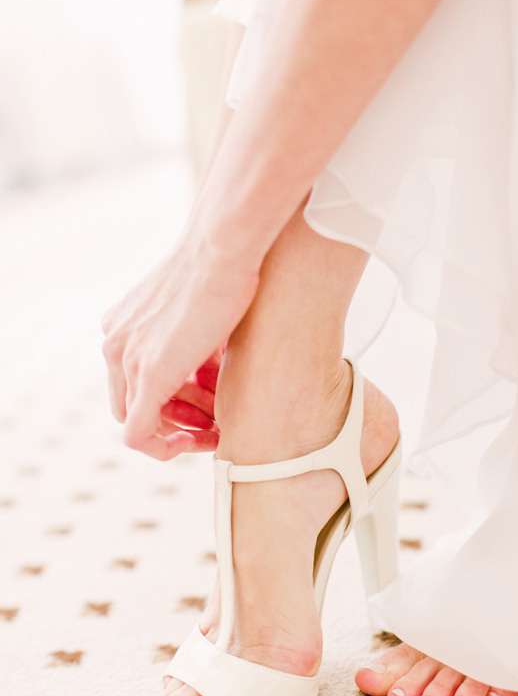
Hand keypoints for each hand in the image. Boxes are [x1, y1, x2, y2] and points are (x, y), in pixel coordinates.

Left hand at [102, 238, 258, 459]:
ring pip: (138, 419)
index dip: (171, 398)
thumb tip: (215, 368)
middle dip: (175, 417)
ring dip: (180, 430)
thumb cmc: (224, 267)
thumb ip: (195, 340)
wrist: (223, 247)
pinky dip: (164, 448)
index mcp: (123, 323)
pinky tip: (197, 442)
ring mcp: (125, 358)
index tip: (207, 402)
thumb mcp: (200, 308)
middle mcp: (114, 341)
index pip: (133, 378)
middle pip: (131, 401)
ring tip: (217, 425)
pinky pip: (139, 435)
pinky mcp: (146, 375)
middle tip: (214, 418)